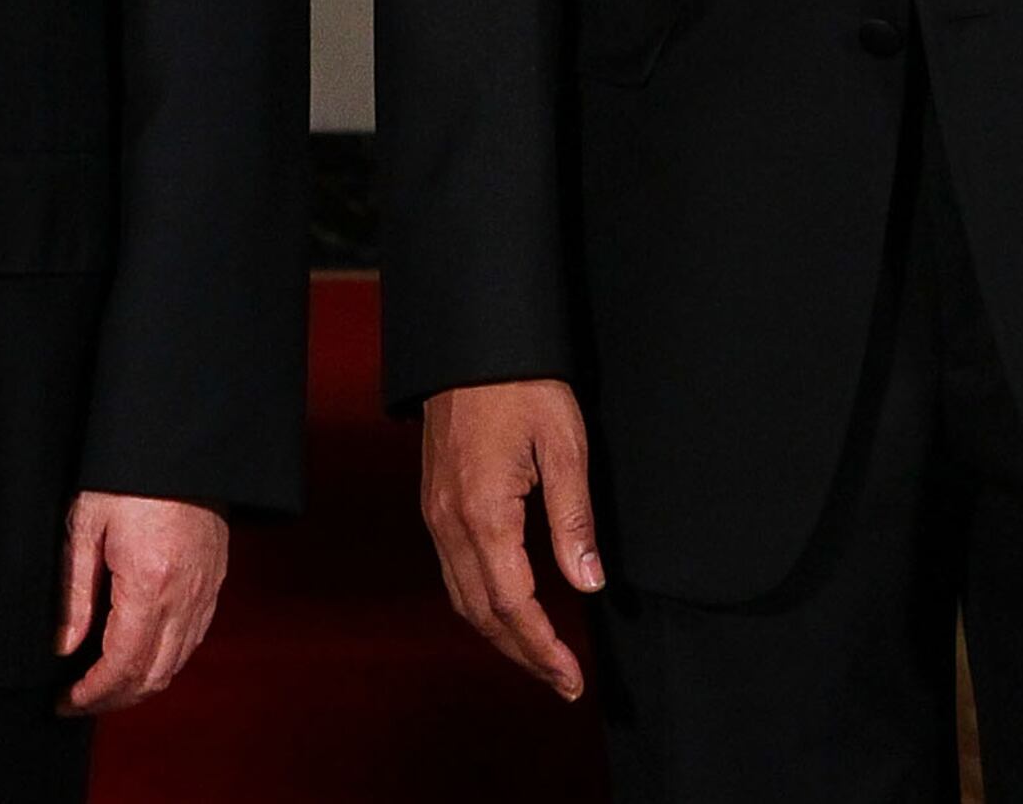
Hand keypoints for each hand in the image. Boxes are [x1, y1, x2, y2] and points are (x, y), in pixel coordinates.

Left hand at [56, 492, 227, 714]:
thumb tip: (65, 646)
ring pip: (176, 664)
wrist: (177, 443)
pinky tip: (139, 655)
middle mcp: (184, 597)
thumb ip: (75, 593)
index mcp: (149, 584)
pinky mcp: (213, 582)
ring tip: (103, 686)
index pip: (122, 664)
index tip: (65, 702)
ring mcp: (204, 592)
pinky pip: (192, 640)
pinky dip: (165, 660)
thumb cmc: (125, 475)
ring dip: (140, 685)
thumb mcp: (85, 525)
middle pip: (152, 675)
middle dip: (114, 699)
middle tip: (78, 702)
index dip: (92, 693)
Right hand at [419, 379, 601, 700]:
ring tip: (540, 656)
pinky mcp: (434, 501)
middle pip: (481, 612)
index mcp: (484, 512)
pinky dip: (481, 604)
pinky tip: (507, 608)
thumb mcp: (564, 446)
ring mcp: (435, 512)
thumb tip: (589, 583)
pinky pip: (452, 571)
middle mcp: (449, 521)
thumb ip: (574, 520)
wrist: (470, 342)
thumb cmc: (521, 385)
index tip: (572, 678)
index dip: (543, 648)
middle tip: (563, 681)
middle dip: (522, 654)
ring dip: (500, 635)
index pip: (512, 604)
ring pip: (462, 596)